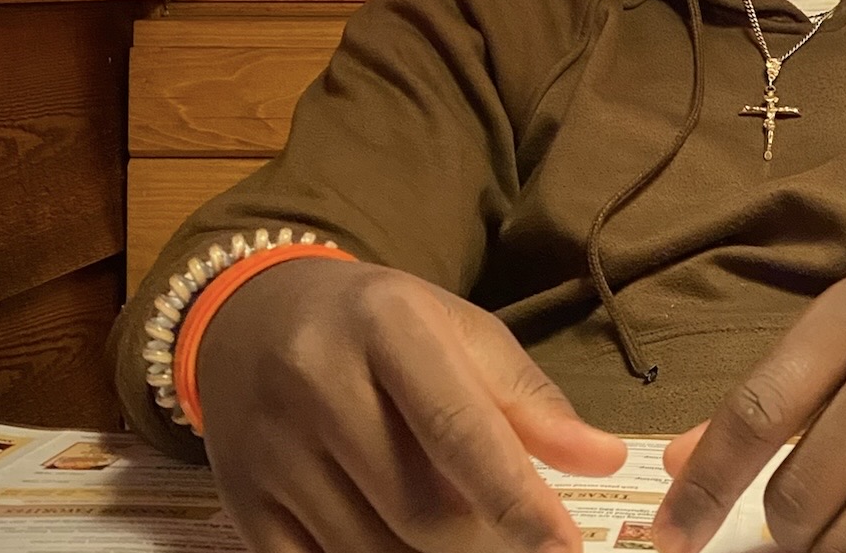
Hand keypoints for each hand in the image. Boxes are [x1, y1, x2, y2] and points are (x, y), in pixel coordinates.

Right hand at [197, 258, 626, 552]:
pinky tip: (402, 547)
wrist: (254, 316)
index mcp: (387, 325)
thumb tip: (605, 460)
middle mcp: (317, 383)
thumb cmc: (383, 326)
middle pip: (420, 508)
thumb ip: (529, 399)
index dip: (517, 498)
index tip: (565, 546)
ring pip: (372, 551)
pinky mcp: (240, 503)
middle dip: (484, 541)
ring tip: (461, 534)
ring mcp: (271, 449)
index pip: (458, 428)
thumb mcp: (460, 333)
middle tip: (516, 538)